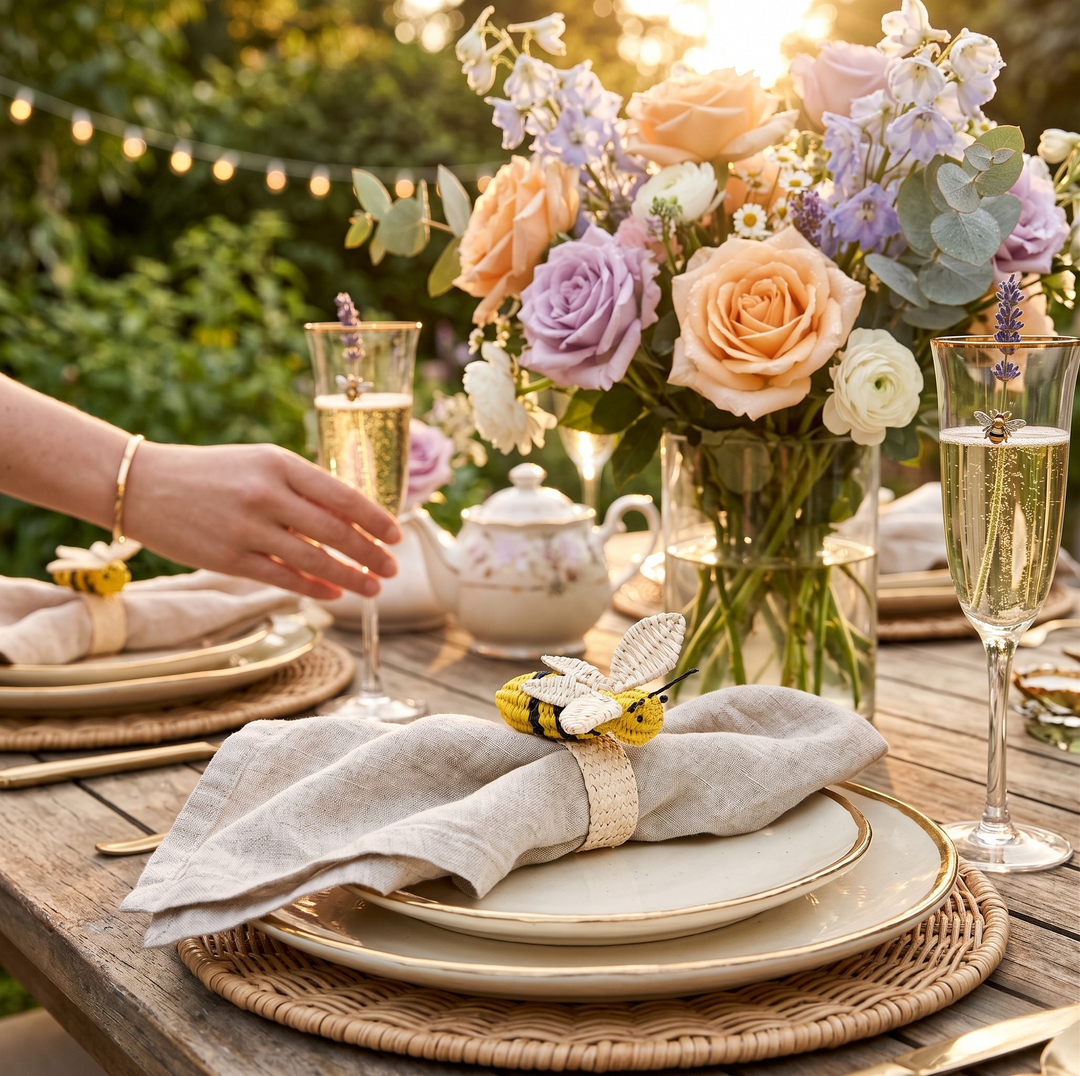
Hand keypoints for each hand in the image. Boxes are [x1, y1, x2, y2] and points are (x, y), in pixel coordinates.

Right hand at [123, 442, 400, 599]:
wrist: (141, 484)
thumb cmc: (210, 473)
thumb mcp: (259, 463)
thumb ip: (301, 486)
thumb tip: (349, 516)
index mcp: (279, 463)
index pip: (342, 495)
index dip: (375, 519)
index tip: (396, 534)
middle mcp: (266, 494)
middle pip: (336, 531)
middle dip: (371, 553)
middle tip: (393, 567)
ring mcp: (247, 528)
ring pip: (315, 560)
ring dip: (351, 577)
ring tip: (374, 587)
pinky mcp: (229, 558)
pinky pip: (284, 578)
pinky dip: (316, 588)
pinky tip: (336, 594)